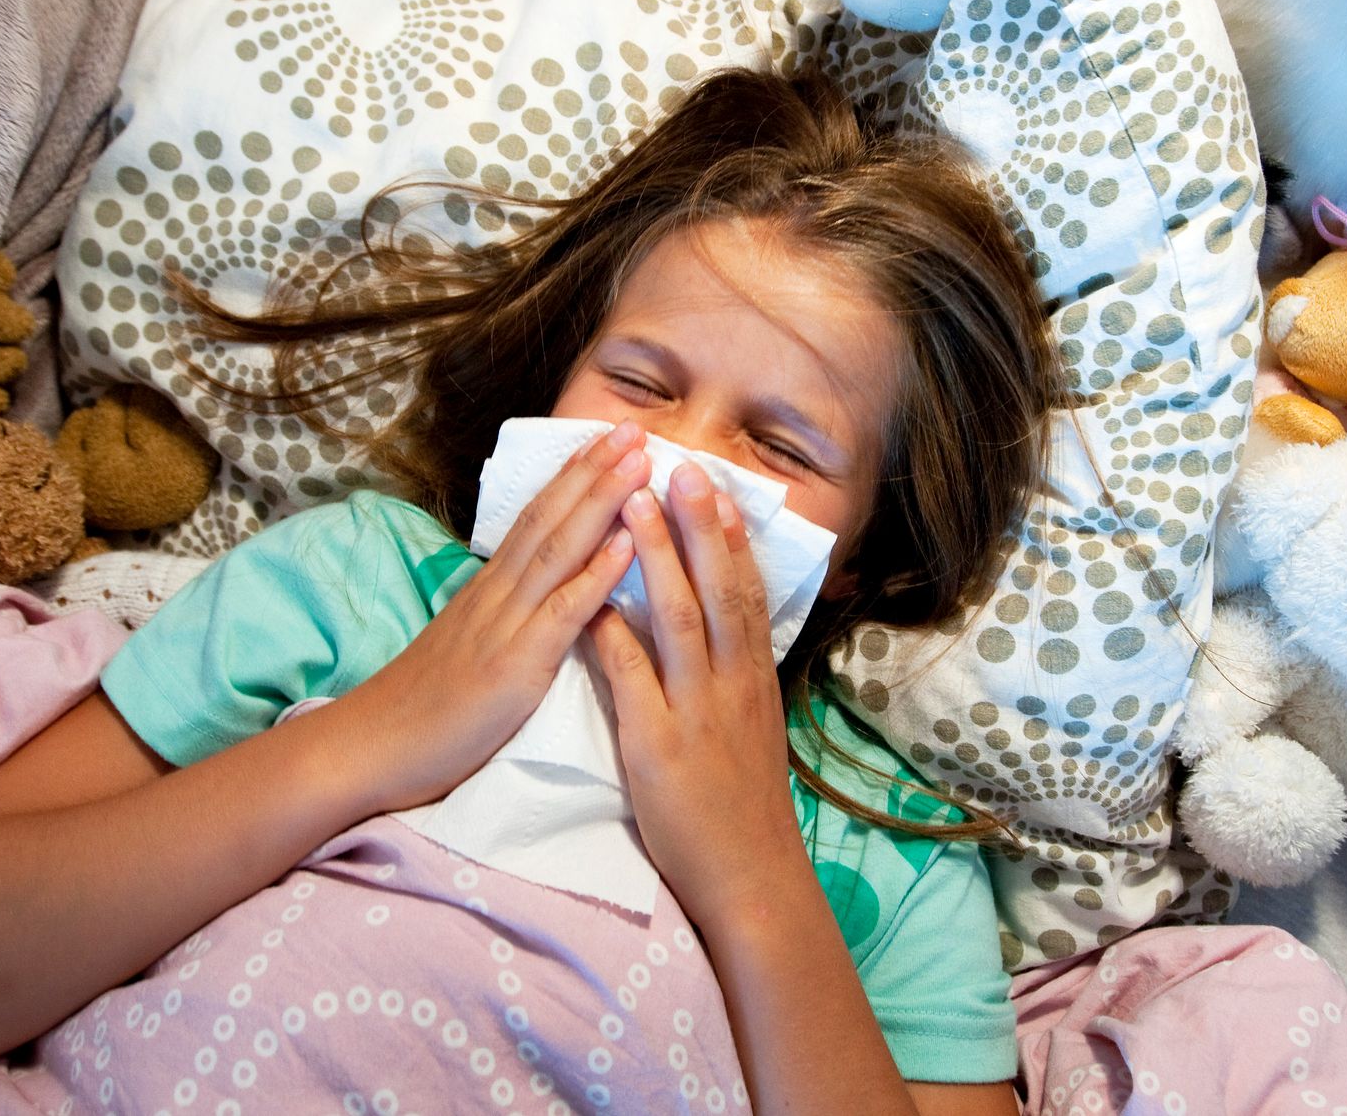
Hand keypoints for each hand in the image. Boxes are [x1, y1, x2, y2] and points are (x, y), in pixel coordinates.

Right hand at [345, 420, 649, 811]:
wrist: (372, 746)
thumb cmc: (426, 705)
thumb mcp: (467, 643)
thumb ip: (502, 613)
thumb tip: (535, 587)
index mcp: (490, 588)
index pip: (536, 516)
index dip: (574, 475)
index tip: (609, 439)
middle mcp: (497, 593)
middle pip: (551, 517)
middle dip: (596, 469)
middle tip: (636, 426)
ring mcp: (504, 624)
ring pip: (559, 549)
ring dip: (603, 501)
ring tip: (640, 463)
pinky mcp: (514, 664)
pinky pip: (562, 612)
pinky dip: (596, 574)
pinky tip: (626, 545)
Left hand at [587, 462, 811, 933]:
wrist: (750, 877)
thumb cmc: (741, 806)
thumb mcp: (750, 729)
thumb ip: (732, 678)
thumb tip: (720, 632)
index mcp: (752, 678)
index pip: (746, 591)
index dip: (729, 537)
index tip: (714, 485)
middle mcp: (732, 684)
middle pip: (720, 589)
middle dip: (699, 526)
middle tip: (682, 468)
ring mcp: (697, 711)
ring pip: (682, 620)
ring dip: (658, 559)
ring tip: (638, 506)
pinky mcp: (659, 744)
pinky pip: (634, 679)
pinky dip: (615, 635)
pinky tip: (594, 601)